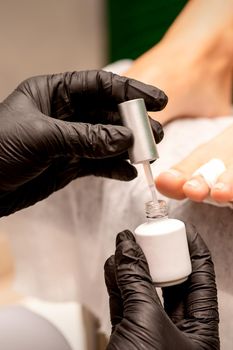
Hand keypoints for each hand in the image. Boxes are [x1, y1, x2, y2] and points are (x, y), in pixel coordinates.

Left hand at [0, 70, 166, 215]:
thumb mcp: (41, 137)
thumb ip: (85, 137)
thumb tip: (125, 140)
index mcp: (53, 93)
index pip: (99, 85)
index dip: (130, 90)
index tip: (157, 101)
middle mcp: (64, 114)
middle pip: (107, 113)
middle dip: (133, 124)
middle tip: (155, 135)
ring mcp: (69, 141)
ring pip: (106, 140)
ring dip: (128, 148)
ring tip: (147, 156)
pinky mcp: (69, 164)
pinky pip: (97, 164)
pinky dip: (113, 169)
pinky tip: (127, 173)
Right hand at [105, 226, 218, 349]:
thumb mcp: (147, 320)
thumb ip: (137, 281)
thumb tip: (128, 248)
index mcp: (199, 332)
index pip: (202, 279)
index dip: (193, 249)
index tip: (182, 228)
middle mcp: (179, 332)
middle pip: (172, 281)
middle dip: (158, 256)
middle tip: (149, 236)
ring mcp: (152, 333)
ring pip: (144, 290)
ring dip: (131, 267)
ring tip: (124, 246)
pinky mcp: (128, 335)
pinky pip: (125, 302)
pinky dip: (117, 283)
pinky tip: (112, 267)